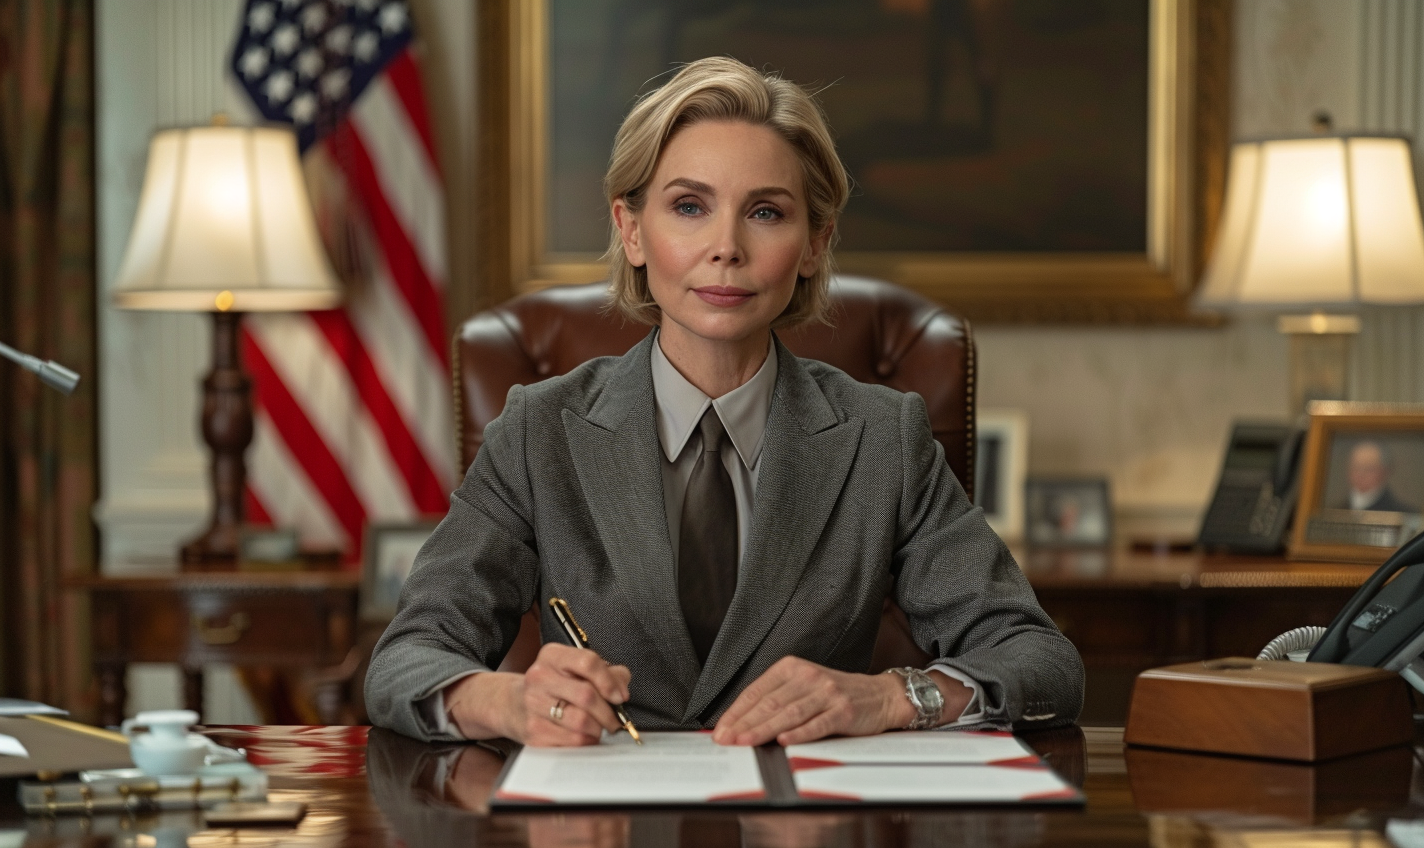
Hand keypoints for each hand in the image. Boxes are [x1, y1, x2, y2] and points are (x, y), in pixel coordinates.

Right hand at [446, 644, 631, 745]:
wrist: (512, 704)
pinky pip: (572, 741)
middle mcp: (538, 677)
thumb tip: (622, 688)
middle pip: (587, 695)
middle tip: (615, 719)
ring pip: (581, 722)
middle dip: (609, 712)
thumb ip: (606, 672)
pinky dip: (586, 741)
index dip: (610, 681)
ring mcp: (533, 705)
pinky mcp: (533, 731)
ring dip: (598, 728)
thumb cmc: (553, 685)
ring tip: (598, 727)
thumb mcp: (575, 669)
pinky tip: (583, 735)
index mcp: (552, 655)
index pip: (587, 662)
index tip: (620, 696)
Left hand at [711, 657, 910, 746]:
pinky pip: (817, 723)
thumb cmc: (835, 694)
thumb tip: (741, 723)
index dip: (736, 712)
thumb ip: (776, 700)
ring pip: (789, 713)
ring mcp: (827, 693)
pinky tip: (783, 741)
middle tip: (726, 740)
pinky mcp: (843, 710)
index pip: (757, 691)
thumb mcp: (803, 687)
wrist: (880, 695)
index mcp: (792, 668)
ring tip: (745, 742)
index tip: (721, 730)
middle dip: (744, 723)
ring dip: (764, 729)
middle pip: (769, 703)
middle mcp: (808, 676)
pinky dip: (799, 733)